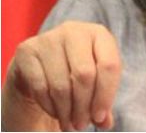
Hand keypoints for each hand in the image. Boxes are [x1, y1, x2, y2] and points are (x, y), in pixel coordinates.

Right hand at [1, 21, 121, 130]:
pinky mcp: (27, 50)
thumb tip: (106, 122)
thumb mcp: (94, 80)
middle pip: (85, 75)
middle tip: (82, 125)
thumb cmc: (74, 71)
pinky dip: (50, 106)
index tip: (100, 117)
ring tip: (70, 123)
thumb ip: (102, 99)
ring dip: (67, 111)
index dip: (106, 95)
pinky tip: (55, 111)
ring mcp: (49, 38)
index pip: (109, 64)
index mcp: (98, 33)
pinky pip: (41, 87)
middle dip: (84, 106)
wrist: (39, 64)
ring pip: (62, 84)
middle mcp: (75, 30)